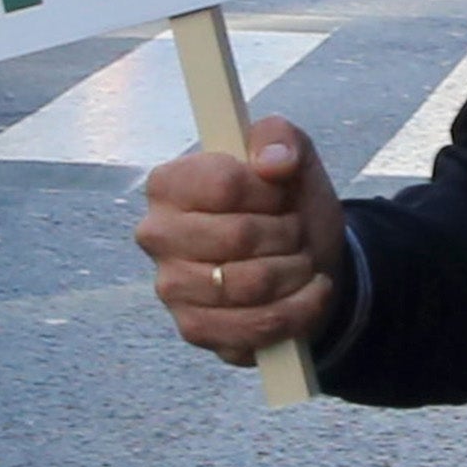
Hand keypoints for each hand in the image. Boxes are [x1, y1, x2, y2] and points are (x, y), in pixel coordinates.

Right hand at [135, 119, 348, 358]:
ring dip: (296, 271)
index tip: (282, 194)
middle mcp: (157, 236)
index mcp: (169, 184)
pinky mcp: (194, 328)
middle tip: (295, 231)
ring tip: (302, 260)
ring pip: (252, 284)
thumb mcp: (292, 157)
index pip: (225, 184)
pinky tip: (310, 293)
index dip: (269, 192)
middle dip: (287, 233)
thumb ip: (280, 138)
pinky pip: (256, 324)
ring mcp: (172, 287)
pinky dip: (298, 309)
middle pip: (239, 236)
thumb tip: (273, 162)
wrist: (303, 263)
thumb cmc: (285, 206)